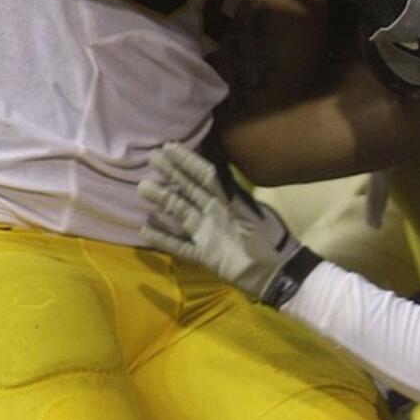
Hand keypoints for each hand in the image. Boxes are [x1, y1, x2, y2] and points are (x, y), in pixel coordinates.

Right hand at [139, 144, 313, 303]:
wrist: (277, 272)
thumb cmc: (270, 240)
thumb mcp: (253, 214)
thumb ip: (233, 196)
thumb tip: (216, 174)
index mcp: (229, 200)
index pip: (205, 176)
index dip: (188, 161)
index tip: (170, 147)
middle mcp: (215, 213)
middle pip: (189, 189)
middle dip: (172, 173)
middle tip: (153, 157)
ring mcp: (207, 234)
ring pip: (180, 213)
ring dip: (163, 200)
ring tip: (142, 186)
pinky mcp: (204, 255)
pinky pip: (179, 246)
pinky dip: (162, 238)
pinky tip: (144, 228)